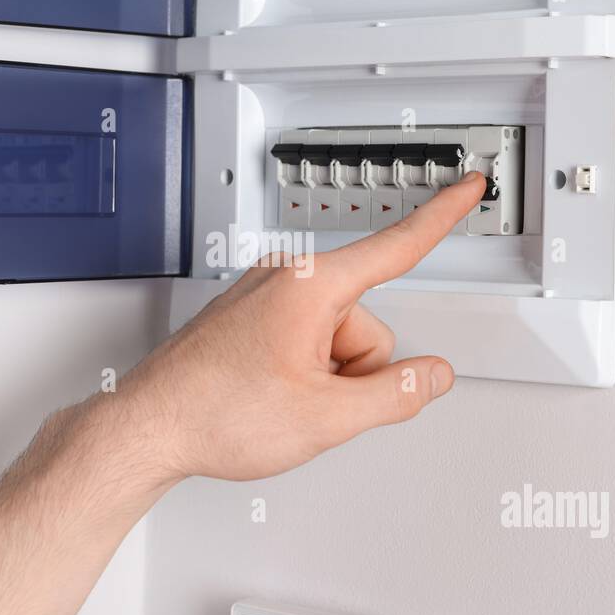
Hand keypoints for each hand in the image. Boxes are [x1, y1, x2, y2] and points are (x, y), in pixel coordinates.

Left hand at [104, 171, 487, 483]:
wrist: (148, 428)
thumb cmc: (213, 413)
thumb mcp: (325, 417)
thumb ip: (395, 395)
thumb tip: (431, 376)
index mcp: (309, 287)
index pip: (396, 247)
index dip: (441, 217)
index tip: (467, 187)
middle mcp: (286, 278)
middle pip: (367, 324)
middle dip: (352, 371)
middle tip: (306, 400)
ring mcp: (265, 295)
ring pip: (338, 338)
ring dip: (324, 376)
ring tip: (278, 399)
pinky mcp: (252, 315)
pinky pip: (306, 338)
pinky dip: (301, 370)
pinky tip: (267, 393)